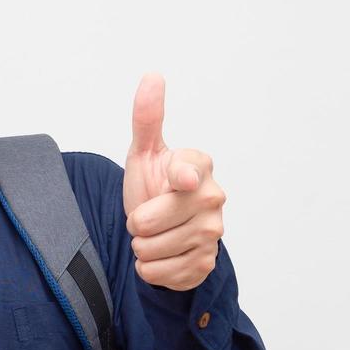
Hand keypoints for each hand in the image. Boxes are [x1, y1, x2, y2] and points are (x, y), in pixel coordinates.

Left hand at [122, 72, 226, 291]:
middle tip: (145, 215)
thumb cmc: (154, 185)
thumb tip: (152, 76)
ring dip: (141, 247)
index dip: (173, 181)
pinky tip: (160, 255)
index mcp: (199, 167)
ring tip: (152, 235)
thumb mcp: (144, 151)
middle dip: (135, 222)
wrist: (161, 229)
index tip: (179, 181)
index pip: (185, 174)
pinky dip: (150, 269)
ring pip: (150, 250)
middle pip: (148, 222)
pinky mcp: (205, 265)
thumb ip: (147, 117)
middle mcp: (214, 199)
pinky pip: (159, 274)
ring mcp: (213, 235)